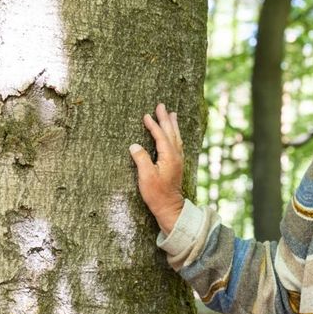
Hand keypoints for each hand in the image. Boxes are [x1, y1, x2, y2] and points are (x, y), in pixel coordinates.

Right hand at [129, 103, 184, 233]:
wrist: (170, 207)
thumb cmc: (156, 194)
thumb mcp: (146, 177)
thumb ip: (141, 159)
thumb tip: (134, 145)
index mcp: (169, 157)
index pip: (161, 136)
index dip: (153, 125)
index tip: (146, 115)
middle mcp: (176, 156)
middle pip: (171, 133)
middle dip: (166, 119)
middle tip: (162, 106)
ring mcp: (178, 160)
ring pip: (176, 138)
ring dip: (173, 125)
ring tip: (172, 114)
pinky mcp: (177, 165)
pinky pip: (177, 144)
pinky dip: (174, 135)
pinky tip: (174, 134)